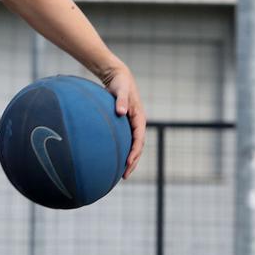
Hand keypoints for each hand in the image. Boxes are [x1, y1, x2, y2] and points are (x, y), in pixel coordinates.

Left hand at [101, 63, 145, 178]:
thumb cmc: (120, 84)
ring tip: (123, 175)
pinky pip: (126, 142)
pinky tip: (115, 161)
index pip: (139, 139)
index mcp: (139, 118)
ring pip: (133, 147)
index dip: (135, 151)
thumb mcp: (120, 90)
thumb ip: (120, 100)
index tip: (128, 162)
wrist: (119, 78)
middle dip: (133, 162)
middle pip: (138, 147)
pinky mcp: (126, 126)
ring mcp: (132, 126)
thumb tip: (121, 112)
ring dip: (130, 161)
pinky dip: (123, 152)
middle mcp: (137, 124)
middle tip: (125, 175)